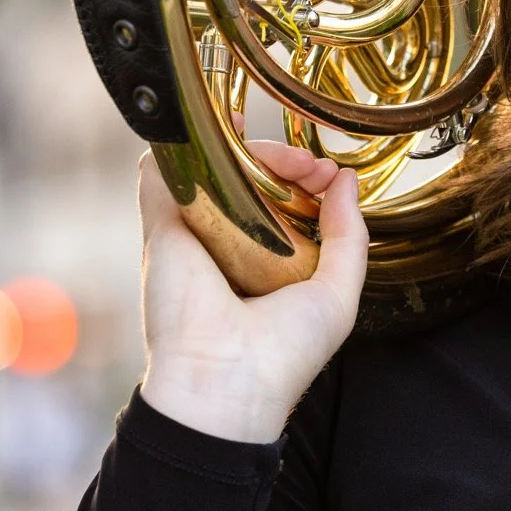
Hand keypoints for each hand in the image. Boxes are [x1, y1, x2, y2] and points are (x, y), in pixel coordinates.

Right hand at [138, 137, 368, 443]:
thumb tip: (344, 181)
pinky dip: (182, 141)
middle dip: (281, 159)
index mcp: (264, 265)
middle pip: (247, 181)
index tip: (329, 176)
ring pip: (208, 168)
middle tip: (308, 164)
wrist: (226, 381)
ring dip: (239, 146)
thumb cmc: (284, 353)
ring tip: (271, 150)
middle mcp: (226, 247)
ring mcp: (191, 235)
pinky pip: (161, 171)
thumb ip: (349, 236)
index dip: (306, 179)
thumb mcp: (337, 293)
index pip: (281, 203)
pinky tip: (215, 128)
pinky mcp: (161, 227)